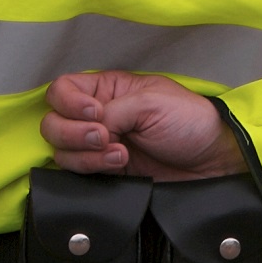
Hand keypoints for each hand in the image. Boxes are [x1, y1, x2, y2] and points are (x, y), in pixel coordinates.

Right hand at [40, 71, 247, 180]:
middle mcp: (98, 115)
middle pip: (52, 122)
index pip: (62, 89)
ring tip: (122, 154)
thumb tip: (89, 126)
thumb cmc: (189, 120)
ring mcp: (99, 145)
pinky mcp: (103, 171)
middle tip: (106, 136)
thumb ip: (113, 111)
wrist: (209, 161)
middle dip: (74, 133)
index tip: (96, 113)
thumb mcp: (152, 102)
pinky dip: (91, 170)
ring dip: (87, 155)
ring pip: (61, 150)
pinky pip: (75, 173)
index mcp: (108, 89)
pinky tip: (120, 166)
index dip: (69, 103)